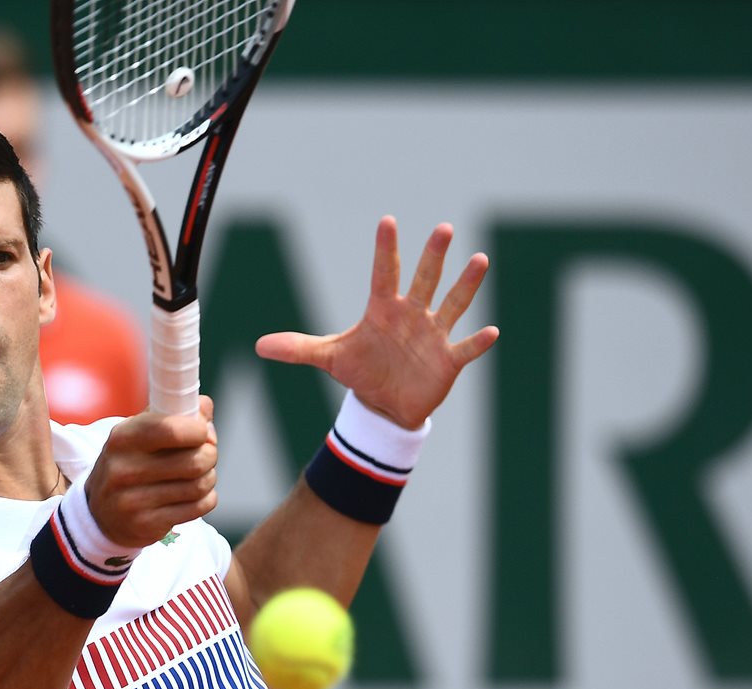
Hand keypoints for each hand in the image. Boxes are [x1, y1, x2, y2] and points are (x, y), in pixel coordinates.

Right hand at [84, 396, 217, 546]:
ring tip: (200, 475)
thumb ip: (174, 414)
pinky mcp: (146, 524)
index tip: (202, 433)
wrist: (101, 513)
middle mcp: (124, 468)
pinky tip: (195, 495)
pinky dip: (206, 499)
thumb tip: (205, 407)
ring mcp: (133, 500)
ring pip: (199, 485)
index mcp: (123, 437)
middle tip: (206, 455)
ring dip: (209, 478)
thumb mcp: (140, 433)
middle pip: (194, 460)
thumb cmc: (131, 463)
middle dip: (210, 455)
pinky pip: (198, 507)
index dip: (199, 430)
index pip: (172, 429)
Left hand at [255, 216, 498, 429]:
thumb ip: (298, 349)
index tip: (387, 221)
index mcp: (383, 310)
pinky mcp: (449, 359)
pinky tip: (492, 331)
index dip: (385, 249)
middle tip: (442, 229)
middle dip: (433, 257)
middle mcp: (412, 314)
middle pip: (424, 280)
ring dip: (466, 284)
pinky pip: (466, 347)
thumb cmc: (362, 371)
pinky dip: (478, 342)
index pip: (383, 273)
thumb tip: (259, 346)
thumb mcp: (330, 359)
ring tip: (480, 259)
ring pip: (452, 304)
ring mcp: (433, 335)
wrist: (387, 403)